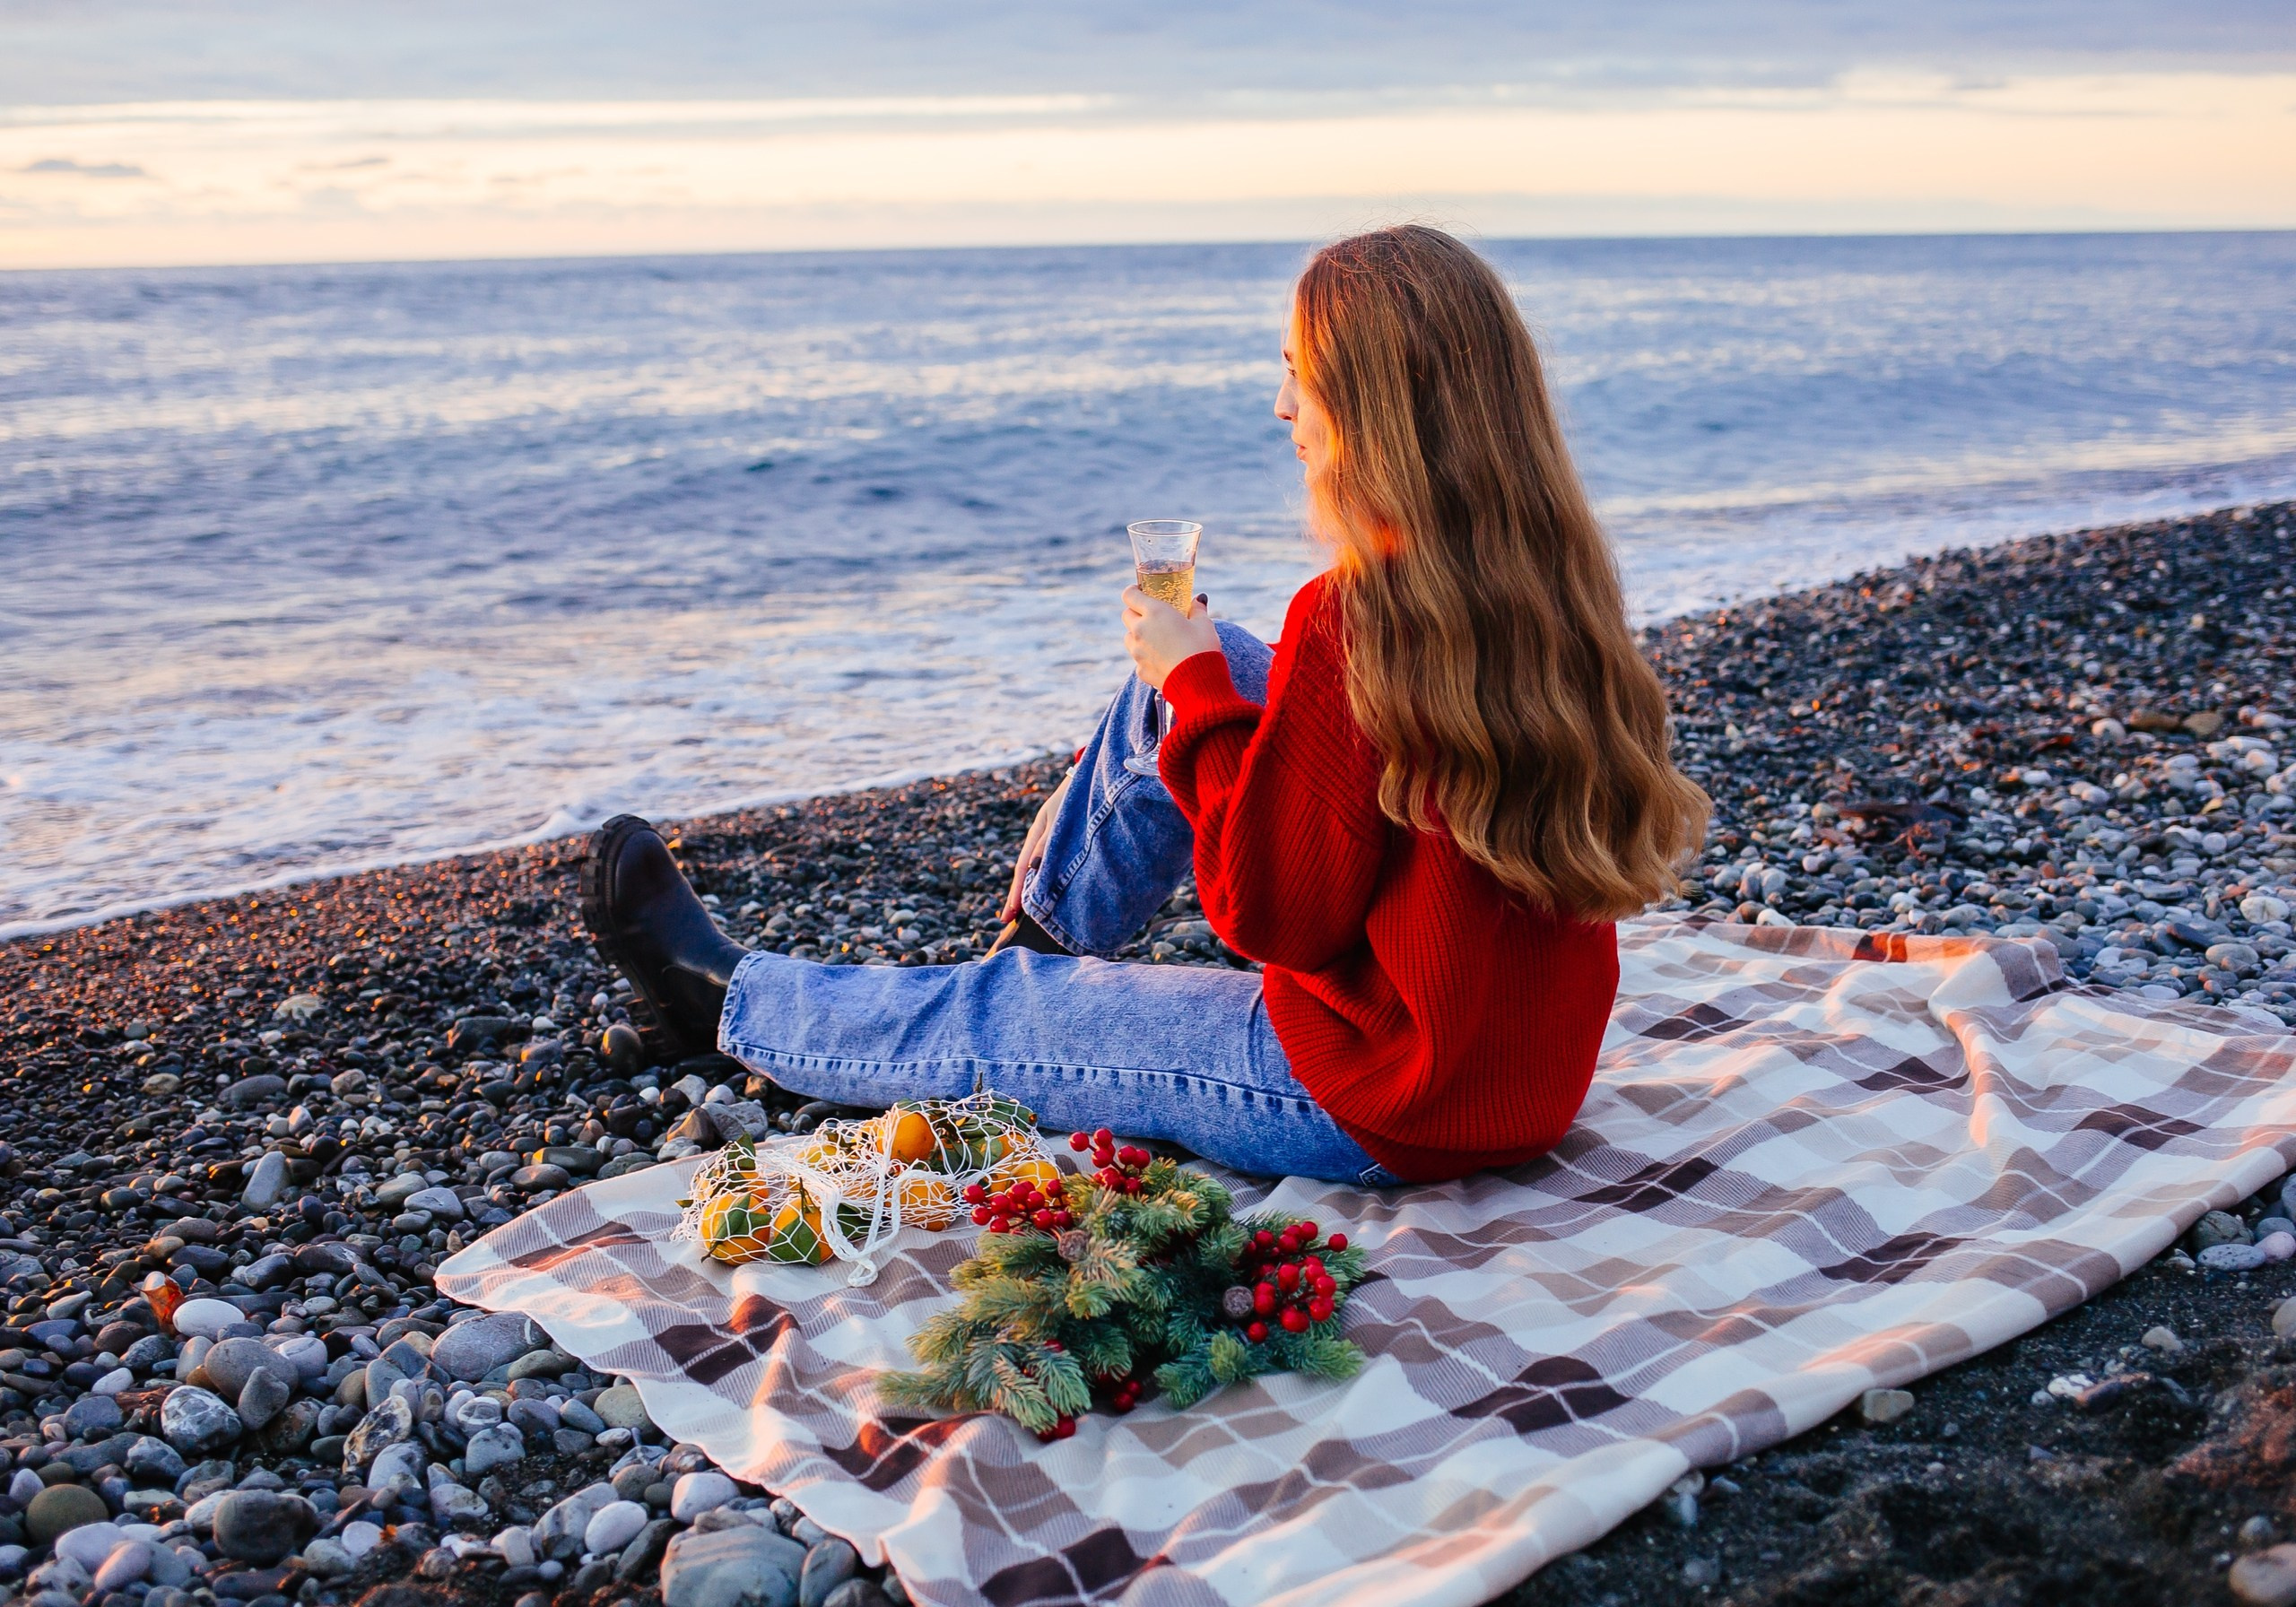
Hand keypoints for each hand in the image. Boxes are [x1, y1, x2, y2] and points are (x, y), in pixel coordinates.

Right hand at [1001, 769, 1073, 920]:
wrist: (1089, 781)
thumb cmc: (1073, 799)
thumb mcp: (1058, 819)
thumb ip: (1047, 843)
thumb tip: (1032, 869)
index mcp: (1036, 836)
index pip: (1021, 870)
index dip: (1014, 894)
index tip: (1007, 916)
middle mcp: (1039, 841)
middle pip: (1025, 874)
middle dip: (1017, 897)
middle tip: (1008, 921)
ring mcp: (1049, 842)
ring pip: (1037, 871)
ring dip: (1030, 891)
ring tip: (1025, 913)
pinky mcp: (1060, 842)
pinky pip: (1049, 865)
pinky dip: (1044, 880)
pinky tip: (1046, 892)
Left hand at [1123, 587, 1220, 690]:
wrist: (1199, 683)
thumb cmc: (1202, 649)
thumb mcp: (1204, 624)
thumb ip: (1197, 609)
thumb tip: (1199, 600)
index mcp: (1155, 612)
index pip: (1130, 595)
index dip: (1133, 591)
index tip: (1140, 591)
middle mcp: (1140, 630)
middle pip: (1127, 615)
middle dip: (1136, 613)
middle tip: (1151, 615)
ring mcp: (1137, 651)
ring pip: (1129, 637)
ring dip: (1138, 634)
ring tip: (1156, 638)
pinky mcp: (1140, 670)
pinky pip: (1138, 658)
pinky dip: (1146, 656)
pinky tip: (1162, 659)